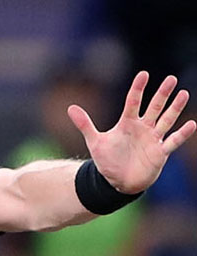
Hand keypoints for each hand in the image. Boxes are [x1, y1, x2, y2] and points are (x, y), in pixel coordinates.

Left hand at [67, 71, 195, 193]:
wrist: (116, 182)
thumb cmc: (107, 160)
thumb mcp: (94, 142)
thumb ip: (84, 124)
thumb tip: (70, 107)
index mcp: (127, 123)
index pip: (133, 102)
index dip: (138, 89)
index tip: (143, 74)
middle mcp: (142, 128)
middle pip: (154, 107)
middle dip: (162, 94)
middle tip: (171, 79)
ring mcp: (153, 139)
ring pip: (166, 120)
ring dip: (175, 108)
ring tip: (183, 94)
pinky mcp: (160, 153)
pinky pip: (173, 141)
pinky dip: (182, 134)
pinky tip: (191, 124)